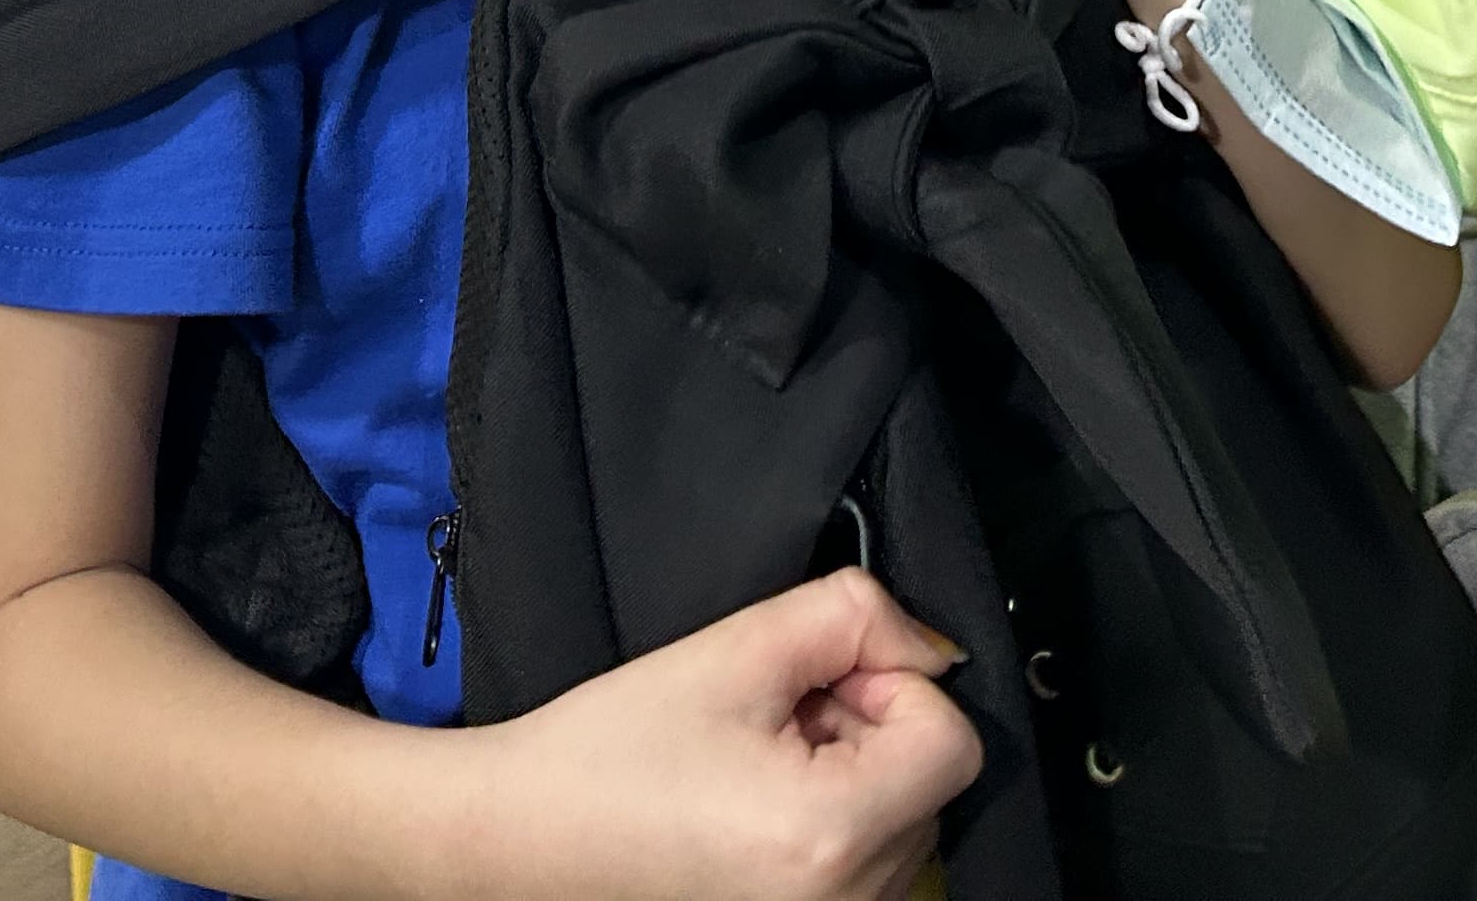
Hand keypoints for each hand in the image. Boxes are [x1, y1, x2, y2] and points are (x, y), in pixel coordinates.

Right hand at [463, 570, 980, 900]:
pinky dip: (834, 817)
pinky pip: (871, 860)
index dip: (890, 684)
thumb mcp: (735, 648)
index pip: (951, 739)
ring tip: (751, 761)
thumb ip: (851, 615)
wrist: (524, 838)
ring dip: (851, 769)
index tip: (816, 680)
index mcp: (832, 834)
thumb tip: (927, 641)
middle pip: (928, 777)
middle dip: (866, 723)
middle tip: (768, 715)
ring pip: (904, 815)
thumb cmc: (608, 754)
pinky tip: (757, 801)